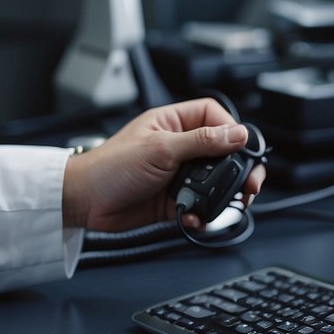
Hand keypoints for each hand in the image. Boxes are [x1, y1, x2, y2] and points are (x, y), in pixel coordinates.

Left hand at [61, 98, 265, 231]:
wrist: (85, 202)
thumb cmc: (110, 166)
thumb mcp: (160, 148)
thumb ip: (201, 142)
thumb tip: (237, 134)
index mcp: (174, 123)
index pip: (215, 117)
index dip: (232, 130)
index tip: (242, 148)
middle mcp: (178, 147)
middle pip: (222, 153)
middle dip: (238, 170)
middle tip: (249, 186)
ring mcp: (177, 174)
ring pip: (214, 183)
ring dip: (220, 196)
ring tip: (224, 205)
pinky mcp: (173, 200)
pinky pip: (199, 206)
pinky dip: (201, 214)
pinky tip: (193, 217)